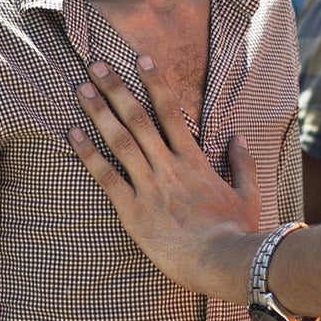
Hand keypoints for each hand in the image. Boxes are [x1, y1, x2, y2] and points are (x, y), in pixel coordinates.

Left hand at [71, 59, 261, 301]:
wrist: (223, 261)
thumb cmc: (237, 232)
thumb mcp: (248, 194)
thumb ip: (242, 163)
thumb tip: (238, 137)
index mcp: (193, 161)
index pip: (171, 112)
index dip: (155, 83)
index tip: (141, 59)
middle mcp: (168, 167)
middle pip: (138, 118)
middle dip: (115, 88)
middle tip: (95, 64)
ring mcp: (149, 187)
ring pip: (120, 141)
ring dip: (98, 112)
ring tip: (80, 88)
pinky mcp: (133, 211)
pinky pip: (106, 177)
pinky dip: (88, 154)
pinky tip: (72, 133)